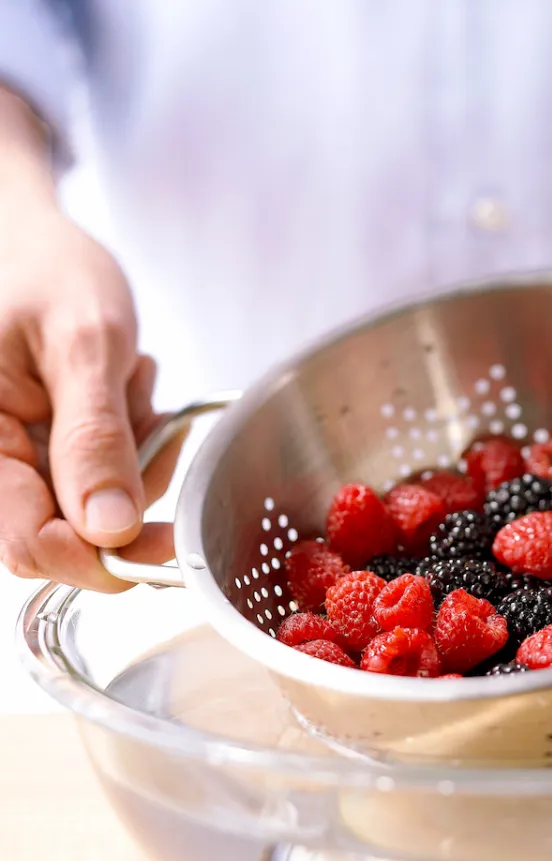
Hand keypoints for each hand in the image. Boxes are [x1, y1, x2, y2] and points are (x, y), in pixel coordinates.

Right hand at [0, 197, 175, 590]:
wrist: (38, 244)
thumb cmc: (48, 271)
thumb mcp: (84, 344)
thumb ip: (94, 438)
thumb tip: (110, 530)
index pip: (30, 541)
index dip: (100, 555)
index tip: (164, 540)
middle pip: (65, 535)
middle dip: (126, 494)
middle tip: (149, 417)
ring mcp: (16, 460)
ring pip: (91, 511)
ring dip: (132, 461)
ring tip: (129, 382)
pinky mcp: (43, 455)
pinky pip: (98, 483)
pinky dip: (130, 449)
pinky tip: (126, 391)